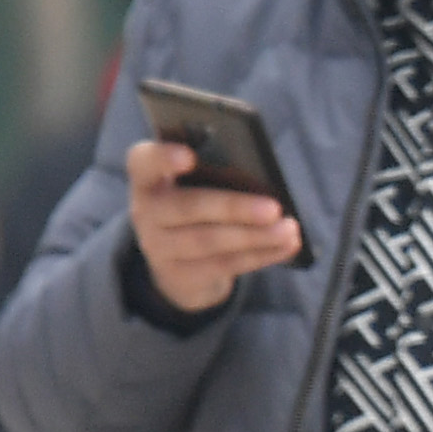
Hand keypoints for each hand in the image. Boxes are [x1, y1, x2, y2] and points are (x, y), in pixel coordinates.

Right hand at [128, 135, 301, 315]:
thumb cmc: (198, 204)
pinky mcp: (180, 274)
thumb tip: (263, 176)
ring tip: (289, 229)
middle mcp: (146, 211)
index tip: (189, 156)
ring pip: (209, 241)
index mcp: (149, 177)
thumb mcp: (197, 184)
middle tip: (274, 208)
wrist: (178, 260)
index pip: (143, 161)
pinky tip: (288, 245)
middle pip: (187, 207)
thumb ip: (216, 173)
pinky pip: (224, 265)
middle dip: (234, 208)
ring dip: (255, 236)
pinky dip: (261, 254)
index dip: (162, 157)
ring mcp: (159, 246)